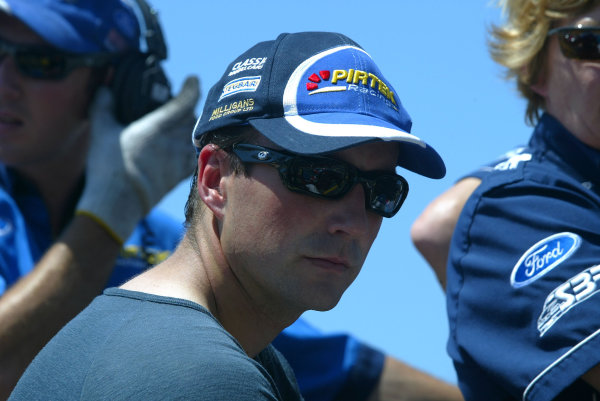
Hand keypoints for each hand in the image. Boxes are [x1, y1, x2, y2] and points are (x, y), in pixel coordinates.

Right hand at [76, 76, 200, 241]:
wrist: (118, 202)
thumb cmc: (109, 166)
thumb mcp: (102, 131)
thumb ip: (103, 107)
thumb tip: (103, 89)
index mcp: (159, 126)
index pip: (186, 101)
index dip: (192, 88)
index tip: (192, 80)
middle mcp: (175, 141)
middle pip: (194, 118)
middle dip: (190, 108)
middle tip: (182, 104)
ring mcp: (180, 160)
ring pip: (196, 137)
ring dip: (192, 129)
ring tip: (183, 126)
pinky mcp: (180, 176)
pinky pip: (194, 156)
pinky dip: (192, 148)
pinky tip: (184, 149)